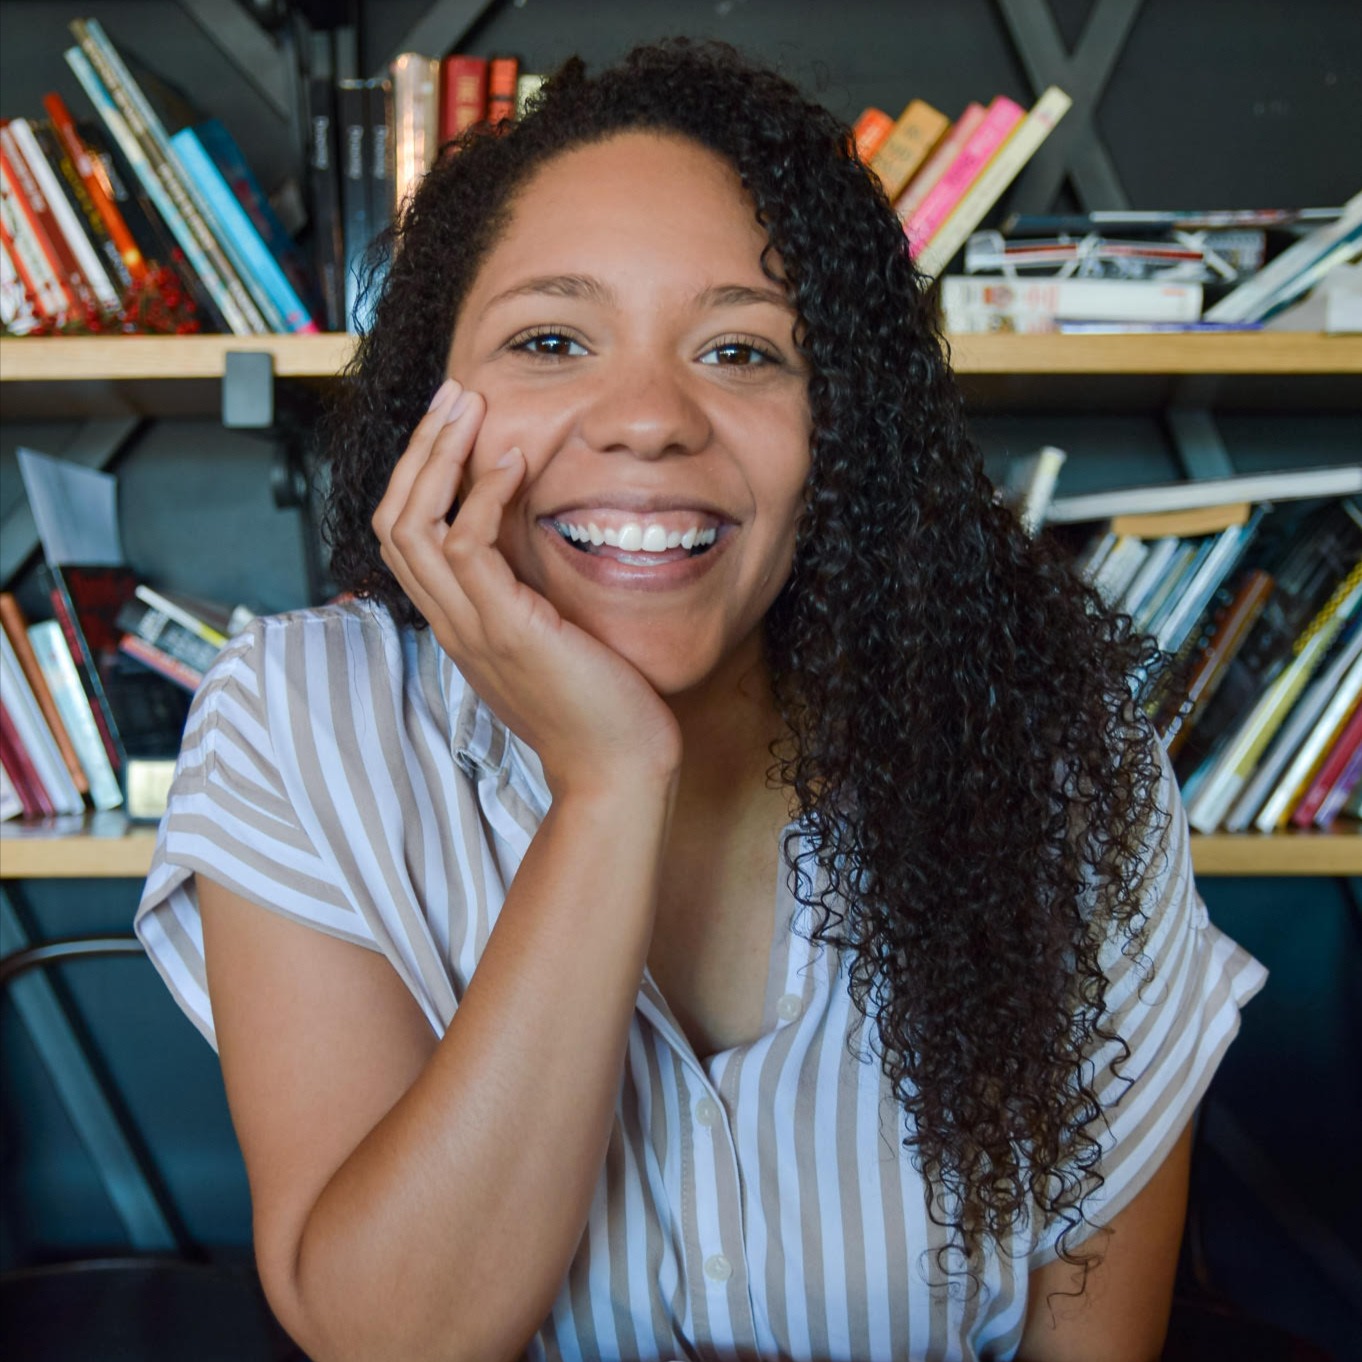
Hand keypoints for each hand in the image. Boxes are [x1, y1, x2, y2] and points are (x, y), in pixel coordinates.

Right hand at [373, 379, 682, 797]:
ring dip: (438, 456)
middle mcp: (452, 623)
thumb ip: (532, 598)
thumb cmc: (600, 707)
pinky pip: (467, 545)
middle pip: (393, 521)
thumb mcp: (553, 640)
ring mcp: (471, 627)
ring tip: (470, 406)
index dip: (421, 476)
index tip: (456, 427)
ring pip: (414, 525)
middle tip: (453, 395)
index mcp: (459, 623)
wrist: (618, 769)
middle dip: (418, 450)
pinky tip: (515, 462)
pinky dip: (483, 495)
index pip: (407, 538)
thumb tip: (543, 550)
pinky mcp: (506, 629)